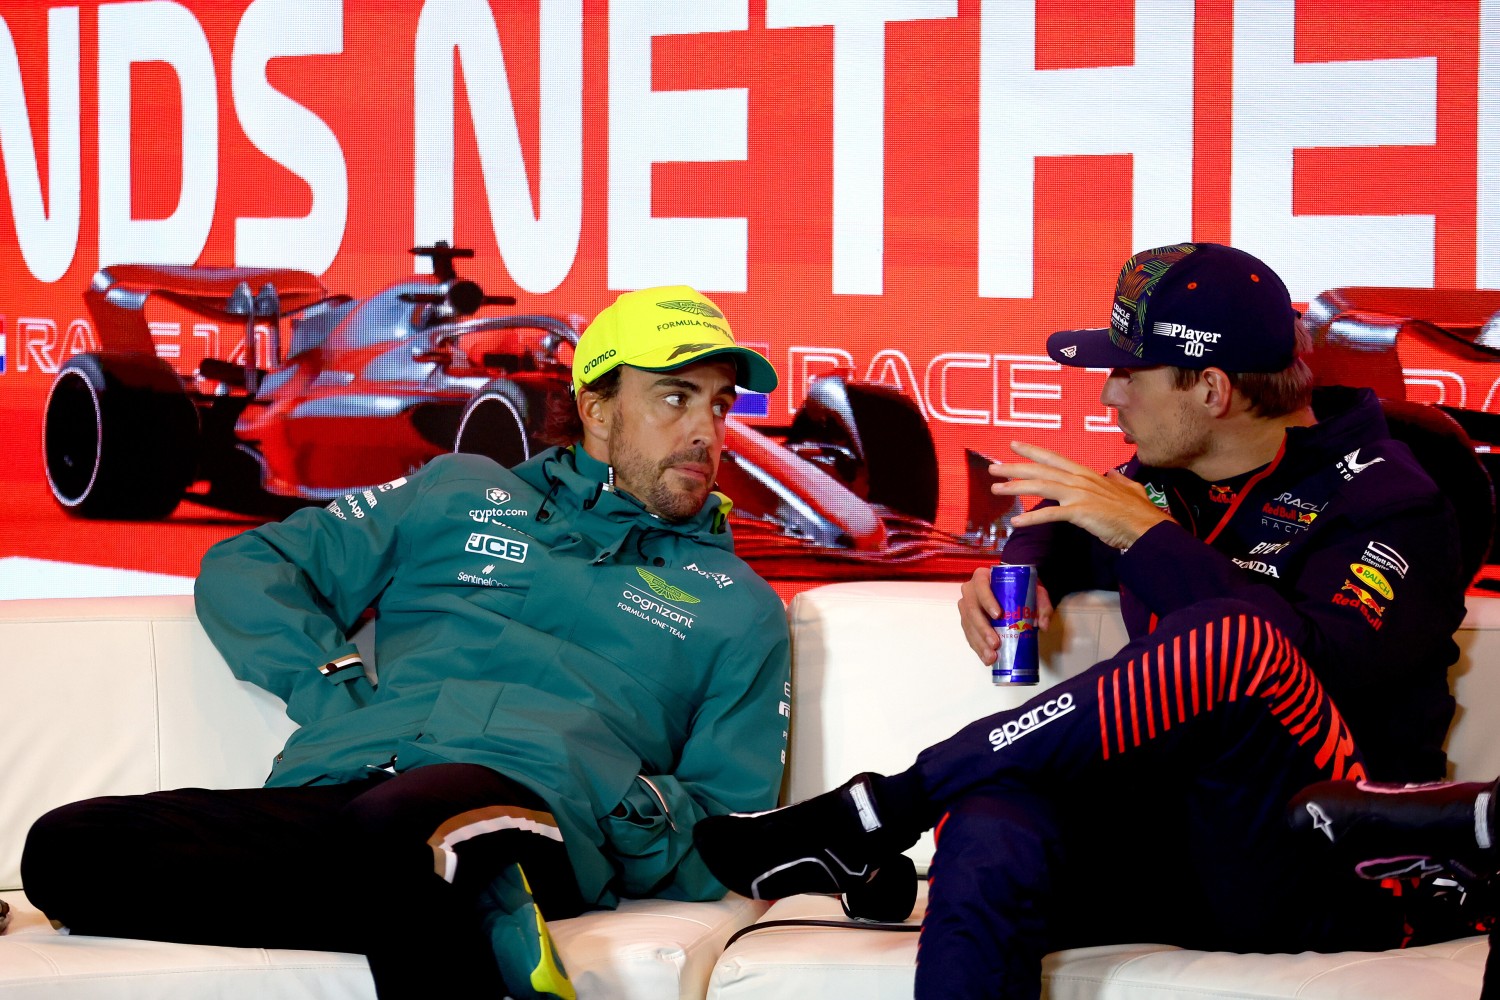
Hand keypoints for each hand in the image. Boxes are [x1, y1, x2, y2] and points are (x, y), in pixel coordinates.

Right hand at [957, 566, 1053, 665]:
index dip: (987, 600)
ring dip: (979, 643)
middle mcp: (970, 590)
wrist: (1012, 590)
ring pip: (968, 625)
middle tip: (995, 643)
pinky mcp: (967, 620)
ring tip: (991, 657)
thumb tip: (1042, 625)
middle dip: (982, 629)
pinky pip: (969, 634)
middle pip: (971, 610)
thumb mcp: (1035, 591)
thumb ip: (1043, 605)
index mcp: (983, 577)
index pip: (980, 585)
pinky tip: (987, 658)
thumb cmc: (1020, 588)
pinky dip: (977, 647)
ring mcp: (966, 606)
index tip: (998, 615)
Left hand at [990, 441, 1171, 550]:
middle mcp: (1081, 480)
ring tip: (996, 489)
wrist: (1148, 527)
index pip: (1054, 458)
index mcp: (1088, 474)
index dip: (1033, 451)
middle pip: (1041, 470)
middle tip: (993, 469)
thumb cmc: (1138, 512)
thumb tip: (1113, 475)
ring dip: (1016, 487)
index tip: (1014, 445)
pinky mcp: (1081, 512)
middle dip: (1014, 468)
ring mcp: (1080, 495)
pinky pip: (1051, 514)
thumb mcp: (1129, 489)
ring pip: (1041, 486)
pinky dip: (1032, 518)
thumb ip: (1118, 481)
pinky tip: (1016, 522)